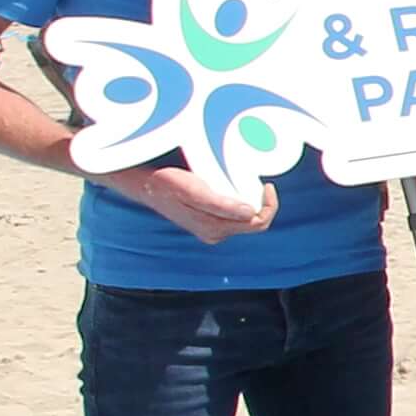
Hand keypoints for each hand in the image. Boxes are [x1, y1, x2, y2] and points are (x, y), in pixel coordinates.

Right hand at [115, 163, 278, 243]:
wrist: (146, 186)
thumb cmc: (168, 185)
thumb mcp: (194, 190)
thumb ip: (221, 204)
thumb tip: (250, 212)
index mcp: (215, 229)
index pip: (258, 223)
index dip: (269, 205)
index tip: (266, 185)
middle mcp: (216, 233)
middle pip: (254, 223)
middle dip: (262, 203)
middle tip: (258, 182)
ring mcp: (212, 229)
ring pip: (245, 219)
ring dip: (251, 201)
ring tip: (246, 182)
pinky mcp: (208, 221)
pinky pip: (234, 215)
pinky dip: (241, 201)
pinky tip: (235, 188)